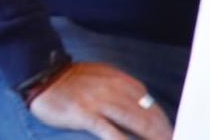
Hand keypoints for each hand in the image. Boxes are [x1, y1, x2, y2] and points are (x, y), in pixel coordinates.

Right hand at [27, 62, 169, 139]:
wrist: (37, 75)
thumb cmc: (68, 80)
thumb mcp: (97, 76)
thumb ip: (119, 86)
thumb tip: (142, 103)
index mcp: (117, 79)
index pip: (148, 102)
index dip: (163, 120)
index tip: (172, 133)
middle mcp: (112, 89)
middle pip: (146, 114)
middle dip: (164, 132)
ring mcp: (99, 102)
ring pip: (134, 122)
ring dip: (152, 137)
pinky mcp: (85, 114)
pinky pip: (110, 132)